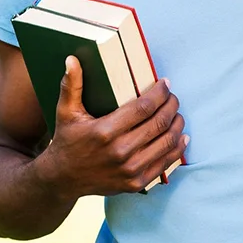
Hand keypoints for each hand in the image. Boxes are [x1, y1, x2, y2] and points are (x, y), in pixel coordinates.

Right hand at [38, 56, 186, 197]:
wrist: (61, 181)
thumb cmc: (66, 141)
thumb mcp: (65, 113)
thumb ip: (71, 85)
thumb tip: (72, 59)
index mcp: (104, 132)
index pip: (144, 108)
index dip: (160, 93)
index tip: (165, 83)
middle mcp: (119, 152)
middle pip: (160, 123)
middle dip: (172, 105)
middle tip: (173, 97)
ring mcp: (129, 170)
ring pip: (167, 142)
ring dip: (178, 124)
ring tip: (177, 113)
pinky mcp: (135, 183)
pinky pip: (165, 163)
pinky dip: (177, 148)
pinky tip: (181, 137)